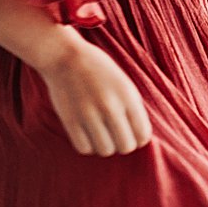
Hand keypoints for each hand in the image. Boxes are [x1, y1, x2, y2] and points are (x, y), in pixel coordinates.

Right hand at [33, 30, 152, 155]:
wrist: (65, 56)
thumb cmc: (98, 70)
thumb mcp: (123, 83)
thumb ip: (133, 108)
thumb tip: (139, 138)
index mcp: (127, 96)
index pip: (142, 135)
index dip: (139, 139)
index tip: (132, 134)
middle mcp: (110, 106)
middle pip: (125, 146)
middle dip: (123, 144)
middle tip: (116, 136)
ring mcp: (89, 114)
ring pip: (105, 150)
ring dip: (105, 146)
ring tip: (101, 135)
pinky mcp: (70, 120)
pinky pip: (84, 148)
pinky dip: (87, 146)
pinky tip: (87, 134)